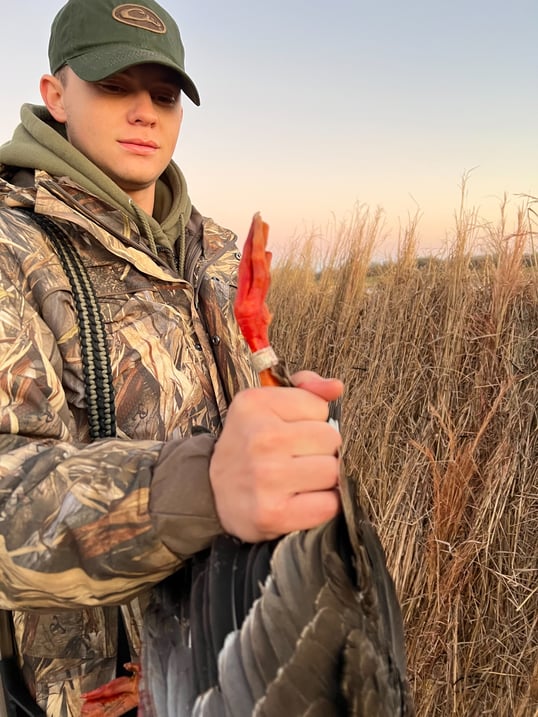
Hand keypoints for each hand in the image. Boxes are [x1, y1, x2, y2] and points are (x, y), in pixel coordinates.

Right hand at [209, 376, 343, 541]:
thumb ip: (304, 390)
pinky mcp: (274, 513)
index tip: (291, 431)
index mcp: (255, 404)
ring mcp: (267, 477)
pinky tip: (302, 499)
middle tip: (297, 457)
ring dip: (323, 478)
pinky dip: (322, 504)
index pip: (320, 407)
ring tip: (299, 478)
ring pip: (333, 471)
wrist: (210, 491)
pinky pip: (328, 504)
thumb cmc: (247, 445)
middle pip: (331, 439)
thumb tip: (336, 387)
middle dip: (320, 449)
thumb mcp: (264, 405)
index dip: (311, 421)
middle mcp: (260, 438)